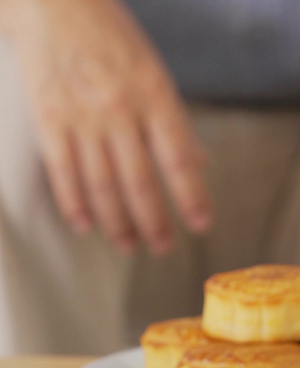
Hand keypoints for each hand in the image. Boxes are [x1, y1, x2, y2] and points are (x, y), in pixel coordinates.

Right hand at [4, 0, 212, 253]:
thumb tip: (199, 163)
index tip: (201, 224)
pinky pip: (63, 173)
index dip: (192, 195)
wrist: (54, 4)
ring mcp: (82, 118)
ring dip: (117, 222)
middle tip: (163, 247)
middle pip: (139, 181)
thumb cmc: (112, 39)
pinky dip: (74, 204)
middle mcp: (119, 110)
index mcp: (153, 94)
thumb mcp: (154, 71)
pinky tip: (85, 226)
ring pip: (102, 185)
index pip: (178, 157)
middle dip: (154, 221)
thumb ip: (174, 121)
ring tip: (128, 245)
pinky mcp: (49, 122)